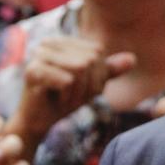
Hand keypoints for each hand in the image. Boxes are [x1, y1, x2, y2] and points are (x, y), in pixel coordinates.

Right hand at [11, 37, 135, 147]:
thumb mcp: (90, 85)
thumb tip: (132, 58)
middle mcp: (47, 43)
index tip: (80, 89)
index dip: (97, 75)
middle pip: (89, 59)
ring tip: (64, 99)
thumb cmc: (62, 101)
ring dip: (78, 92)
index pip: (96, 51)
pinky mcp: (32, 71)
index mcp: (61, 42)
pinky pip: (68, 81)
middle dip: (87, 85)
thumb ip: (108, 71)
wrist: (37, 122)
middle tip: (71, 97)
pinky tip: (56, 100)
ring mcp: (38, 55)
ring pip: (80, 68)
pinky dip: (68, 96)